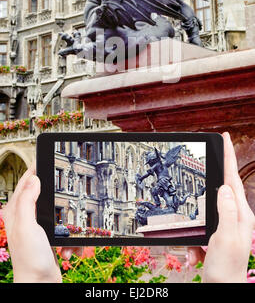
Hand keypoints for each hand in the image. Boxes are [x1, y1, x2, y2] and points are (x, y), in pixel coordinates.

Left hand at [2, 164, 83, 282]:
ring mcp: (38, 227)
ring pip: (60, 212)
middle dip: (60, 198)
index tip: (48, 158)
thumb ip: (27, 201)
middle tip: (69, 194)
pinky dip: (72, 238)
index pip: (26, 182)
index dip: (37, 168)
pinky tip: (70, 248)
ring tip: (69, 235)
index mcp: (17, 211)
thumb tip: (34, 178)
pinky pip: (66, 230)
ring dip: (69, 223)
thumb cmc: (30, 260)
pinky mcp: (50, 238)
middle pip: (46, 194)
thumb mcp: (27, 226)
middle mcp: (26, 217)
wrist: (40, 285)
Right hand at [187, 132, 254, 282]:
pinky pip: (200, 230)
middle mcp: (235, 217)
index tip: (225, 137)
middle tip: (204, 167)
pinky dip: (193, 243)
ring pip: (205, 211)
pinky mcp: (216, 236)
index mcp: (241, 214)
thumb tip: (223, 187)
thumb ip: (226, 211)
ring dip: (196, 227)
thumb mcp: (225, 238)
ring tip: (196, 247)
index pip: (232, 178)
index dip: (228, 156)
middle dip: (207, 184)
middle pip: (220, 189)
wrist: (222, 290)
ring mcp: (226, 226)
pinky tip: (195, 256)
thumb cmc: (227, 269)